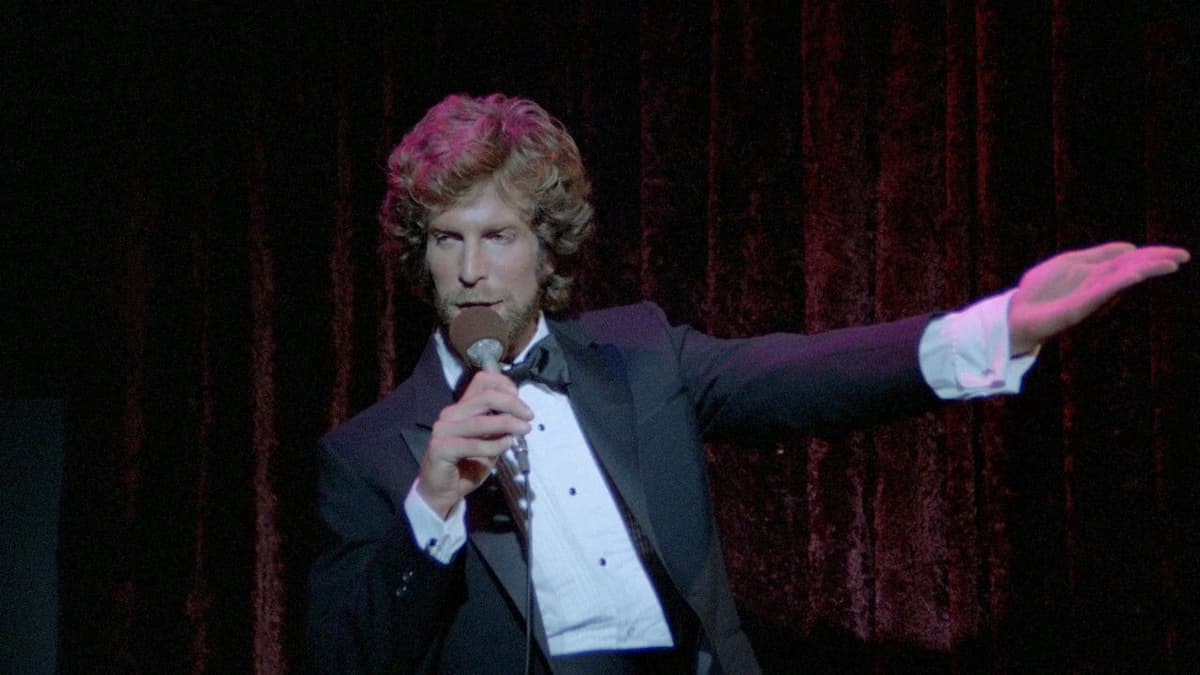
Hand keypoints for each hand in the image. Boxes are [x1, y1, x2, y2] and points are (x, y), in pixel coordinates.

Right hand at [417, 370, 532, 518]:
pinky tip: (507, 445)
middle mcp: (450, 414)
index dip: (504, 384)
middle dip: (512, 404)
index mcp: (461, 408)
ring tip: (525, 429)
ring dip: (508, 423)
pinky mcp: (441, 448)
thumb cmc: (467, 466)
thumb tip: (520, 410)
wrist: (442, 492)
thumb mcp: (489, 442)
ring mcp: (444, 430)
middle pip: (485, 397)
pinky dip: (495, 445)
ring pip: (481, 420)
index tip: (521, 399)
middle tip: (529, 416)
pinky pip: (474, 444)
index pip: (482, 381)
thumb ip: (499, 425)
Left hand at [1008, 242, 1189, 353]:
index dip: (1151, 254)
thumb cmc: (1040, 290)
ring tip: (1171, 263)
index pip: (1129, 259)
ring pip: (1123, 278)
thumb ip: (1098, 254)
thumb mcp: (1069, 262)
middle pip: (1132, 267)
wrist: (1016, 313)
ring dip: (1147, 269)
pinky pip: (1104, 290)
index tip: (1176, 253)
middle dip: (1157, 260)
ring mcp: (1090, 295)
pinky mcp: (1080, 306)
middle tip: (1184, 256)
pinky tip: (1137, 273)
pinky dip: (1121, 281)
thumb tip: (1130, 247)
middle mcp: (1098, 283)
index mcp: (1095, 271)